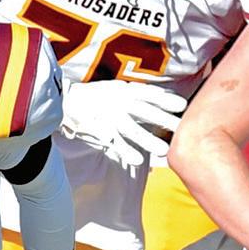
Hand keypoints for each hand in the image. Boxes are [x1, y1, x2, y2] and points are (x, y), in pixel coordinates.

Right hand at [60, 80, 186, 173]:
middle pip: (145, 112)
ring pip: (131, 130)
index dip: (166, 99)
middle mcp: (118, 103)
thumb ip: (137, 94)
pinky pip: (115, 143)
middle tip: (181, 129)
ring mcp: (109, 118)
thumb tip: (160, 98)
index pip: (150, 94)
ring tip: (163, 150)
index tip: (182, 106)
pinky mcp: (99, 131)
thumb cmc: (95, 96)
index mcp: (125, 91)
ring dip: (147, 140)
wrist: (65, 102)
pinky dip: (126, 151)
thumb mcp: (117, 89)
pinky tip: (138, 160)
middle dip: (164, 120)